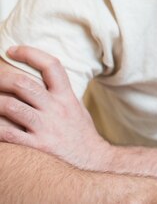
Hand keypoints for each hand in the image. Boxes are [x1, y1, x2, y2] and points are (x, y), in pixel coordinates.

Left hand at [0, 46, 112, 169]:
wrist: (92, 161)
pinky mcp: (36, 146)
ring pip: (9, 106)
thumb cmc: (80, 134)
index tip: (12, 50)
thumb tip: (38, 78)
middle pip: (23, 84)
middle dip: (1, 77)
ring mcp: (45, 128)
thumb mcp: (75, 107)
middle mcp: (56, 109)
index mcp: (66, 96)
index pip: (51, 66)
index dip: (30, 53)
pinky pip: (7, 133)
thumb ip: (59, 93)